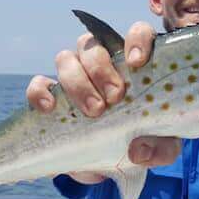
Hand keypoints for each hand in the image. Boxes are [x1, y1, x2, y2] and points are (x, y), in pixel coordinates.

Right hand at [26, 22, 180, 183]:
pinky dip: (40, 92)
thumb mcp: (161, 149)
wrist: (109, 164)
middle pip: (93, 45)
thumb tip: (138, 150)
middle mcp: (101, 64)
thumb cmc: (140, 142)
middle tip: (115, 97)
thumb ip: (161, 148)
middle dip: (101, 68)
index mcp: (133, 66)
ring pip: (65, 58)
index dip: (136, 39)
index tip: (136, 61)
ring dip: (77, 81)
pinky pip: (38, 84)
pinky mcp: (50, 97)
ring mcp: (73, 77)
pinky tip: (50, 108)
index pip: (137, 34)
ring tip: (93, 110)